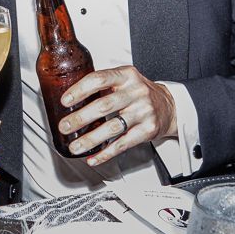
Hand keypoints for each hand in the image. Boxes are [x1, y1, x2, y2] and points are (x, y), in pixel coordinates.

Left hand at [58, 66, 176, 166]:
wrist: (169, 106)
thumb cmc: (139, 93)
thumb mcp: (124, 80)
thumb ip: (103, 85)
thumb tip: (71, 98)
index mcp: (126, 75)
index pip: (99, 79)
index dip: (80, 90)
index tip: (65, 101)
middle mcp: (136, 92)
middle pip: (104, 105)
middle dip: (80, 118)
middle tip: (65, 127)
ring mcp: (143, 111)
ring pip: (112, 128)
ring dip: (90, 139)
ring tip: (75, 147)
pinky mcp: (148, 130)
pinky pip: (123, 144)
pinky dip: (106, 153)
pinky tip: (93, 157)